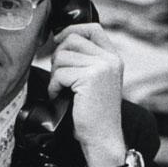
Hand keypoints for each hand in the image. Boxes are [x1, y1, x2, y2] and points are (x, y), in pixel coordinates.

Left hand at [49, 23, 126, 166]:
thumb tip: (59, 39)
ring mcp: (102, 67)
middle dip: (58, 57)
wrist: (102, 138)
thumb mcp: (95, 81)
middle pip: (72, 39)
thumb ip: (86, 60)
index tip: (58, 41)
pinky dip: (54, 86)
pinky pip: (60, 73)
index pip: (92, 28)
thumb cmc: (93, 114)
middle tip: (59, 78)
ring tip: (61, 90)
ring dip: (55, 74)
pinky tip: (60, 97)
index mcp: (113, 58)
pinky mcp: (90, 77)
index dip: (72, 30)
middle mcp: (110, 59)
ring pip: (62, 56)